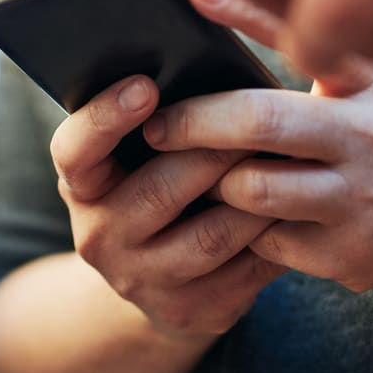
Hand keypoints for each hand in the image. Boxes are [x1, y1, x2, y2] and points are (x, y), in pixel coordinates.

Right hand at [49, 76, 283, 339]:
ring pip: (211, 235)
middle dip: (216, 152)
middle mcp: (98, 236)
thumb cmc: (157, 185)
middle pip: (160, 190)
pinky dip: (276, 236)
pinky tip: (297, 210)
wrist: (158, 279)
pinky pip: (244, 271)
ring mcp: (140, 280)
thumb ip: (155, 118)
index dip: (106, 118)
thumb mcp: (134, 156)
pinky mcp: (189, 311)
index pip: (75, 150)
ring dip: (257, 196)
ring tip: (290, 162)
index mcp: (80, 185)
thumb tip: (200, 62)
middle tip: (262, 120)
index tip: (146, 85)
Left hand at [149, 0, 372, 296]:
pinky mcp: (349, 255)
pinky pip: (263, 240)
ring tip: (209, 175)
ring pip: (250, 188)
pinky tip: (252, 220)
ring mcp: (364, 199)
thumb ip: (317, 39)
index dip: (244, 10)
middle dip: (192, 122)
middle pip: (259, 121)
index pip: (305, 35)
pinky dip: (244, 231)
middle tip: (157, 126)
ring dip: (215, 183)